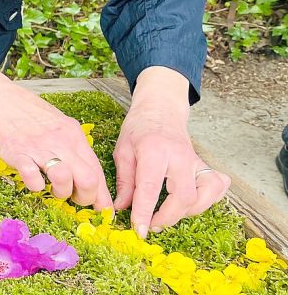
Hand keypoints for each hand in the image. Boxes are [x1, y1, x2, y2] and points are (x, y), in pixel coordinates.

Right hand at [0, 57, 112, 209]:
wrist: (1, 101)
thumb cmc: (30, 116)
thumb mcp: (60, 126)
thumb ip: (73, 149)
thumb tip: (88, 176)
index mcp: (74, 136)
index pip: (97, 170)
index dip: (102, 195)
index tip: (103, 210)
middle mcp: (61, 142)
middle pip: (87, 179)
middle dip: (85, 198)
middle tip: (74, 199)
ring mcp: (40, 148)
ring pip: (64, 179)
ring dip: (61, 193)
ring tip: (53, 191)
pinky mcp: (19, 154)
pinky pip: (33, 179)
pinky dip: (36, 187)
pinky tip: (33, 181)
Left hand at [113, 67, 230, 237]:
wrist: (160, 109)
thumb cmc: (138, 129)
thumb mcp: (122, 151)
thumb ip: (124, 181)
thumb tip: (121, 208)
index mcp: (154, 151)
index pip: (150, 188)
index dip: (144, 213)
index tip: (138, 230)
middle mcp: (179, 157)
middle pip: (184, 197)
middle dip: (168, 218)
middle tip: (151, 225)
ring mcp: (196, 160)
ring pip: (206, 195)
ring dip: (188, 211)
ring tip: (168, 214)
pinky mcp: (205, 164)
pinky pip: (217, 186)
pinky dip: (209, 199)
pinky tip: (191, 202)